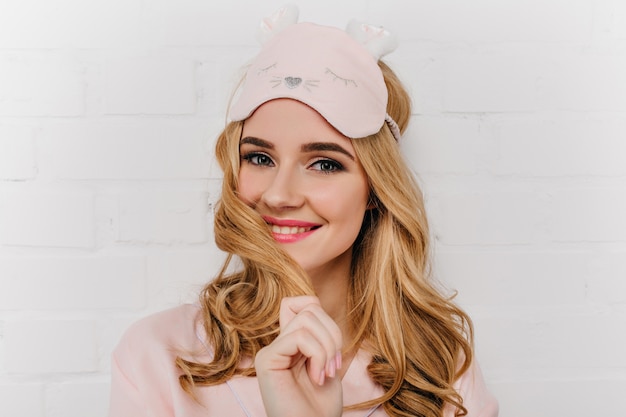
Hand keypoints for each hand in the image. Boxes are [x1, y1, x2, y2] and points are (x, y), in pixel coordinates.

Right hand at [255, 296, 343, 416]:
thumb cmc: (320, 406)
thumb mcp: (328, 363)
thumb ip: (321, 336)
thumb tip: (316, 304)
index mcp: (292, 343)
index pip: (304, 304)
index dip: (324, 316)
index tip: (334, 349)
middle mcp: (278, 344)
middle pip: (309, 308)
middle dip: (333, 334)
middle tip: (334, 366)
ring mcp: (270, 351)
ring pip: (306, 319)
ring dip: (327, 346)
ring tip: (326, 373)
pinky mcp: (266, 360)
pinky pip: (298, 337)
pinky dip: (317, 354)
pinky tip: (317, 378)